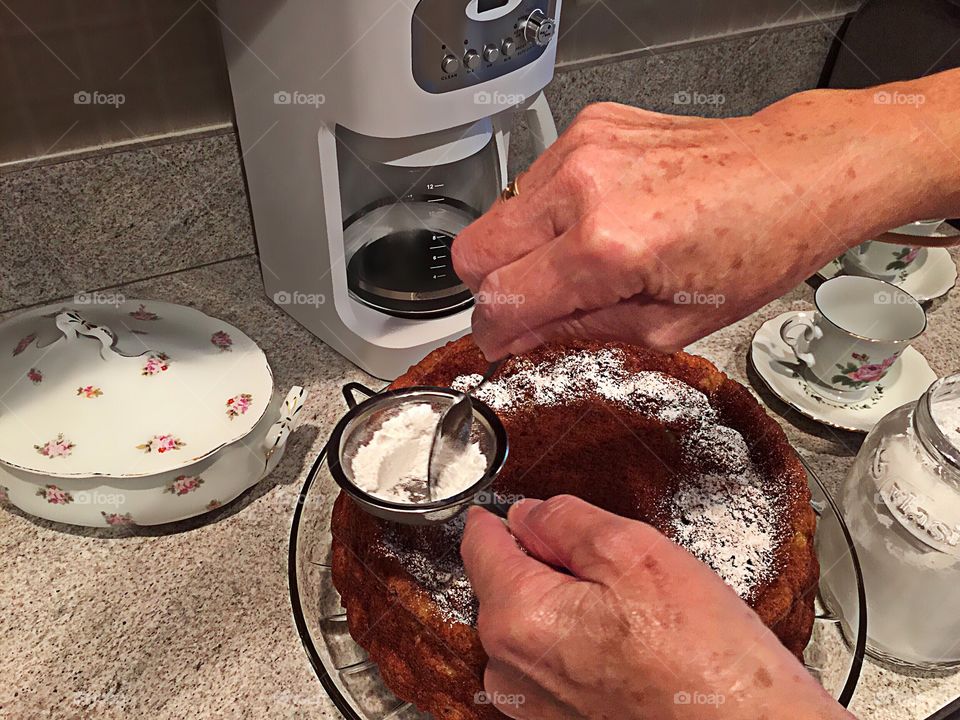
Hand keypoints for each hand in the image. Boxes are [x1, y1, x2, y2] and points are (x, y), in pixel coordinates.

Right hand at [453, 72, 959, 359]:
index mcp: (609, 246)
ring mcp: (581, 148)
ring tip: (578, 259)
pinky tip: (593, 221)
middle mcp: (584, 187)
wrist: (794, 173)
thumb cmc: (757, 244)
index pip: (499, 300)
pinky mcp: (588, 126)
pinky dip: (547, 212)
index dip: (495, 333)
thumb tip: (527, 342)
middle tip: (534, 305)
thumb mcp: (673, 323)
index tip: (507, 342)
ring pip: (496, 214)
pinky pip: (530, 182)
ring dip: (521, 248)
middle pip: (473, 251)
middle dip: (494, 289)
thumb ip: (585, 334)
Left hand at [460, 496, 850, 719]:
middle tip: (613, 568)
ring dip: (566, 608)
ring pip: (532, 626)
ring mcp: (532, 706)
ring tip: (633, 617)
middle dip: (547, 564)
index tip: (509, 510)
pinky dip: (579, 646)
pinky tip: (630, 650)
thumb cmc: (702, 659)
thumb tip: (528, 513)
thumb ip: (566, 521)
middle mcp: (510, 669)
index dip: (500, 517)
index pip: (481, 545)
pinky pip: (553, 665)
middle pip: (507, 585)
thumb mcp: (635, 552)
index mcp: (518, 616)